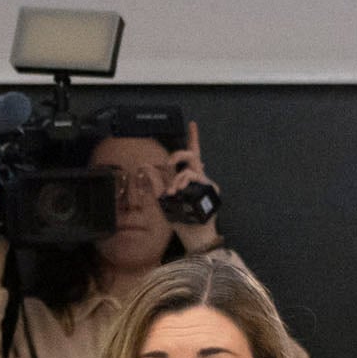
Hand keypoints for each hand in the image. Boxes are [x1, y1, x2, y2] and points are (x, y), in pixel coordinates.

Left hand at [165, 128, 222, 244]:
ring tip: (173, 192)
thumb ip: (155, 181)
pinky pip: (195, 178)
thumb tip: (146, 165)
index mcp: (188, 178)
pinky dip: (184, 182)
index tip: (192, 124)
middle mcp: (198, 178)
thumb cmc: (180, 218)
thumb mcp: (162, 199)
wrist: (192, 234)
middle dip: (179, 155)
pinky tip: (180, 192)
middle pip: (193, 155)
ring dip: (178, 178)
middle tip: (169, 163)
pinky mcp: (211, 188)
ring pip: (191, 169)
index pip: (192, 155)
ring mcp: (206, 183)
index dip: (193, 139)